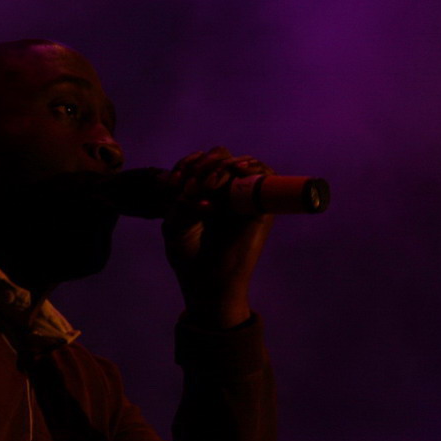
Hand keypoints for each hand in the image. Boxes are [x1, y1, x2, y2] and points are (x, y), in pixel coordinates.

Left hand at [162, 147, 275, 329]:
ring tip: (210, 184)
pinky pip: (265, 176)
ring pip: (241, 163)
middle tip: (194, 184)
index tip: (176, 183)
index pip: (199, 163)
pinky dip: (251, 168)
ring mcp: (244, 200)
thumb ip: (182, 200)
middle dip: (204, 163)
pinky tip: (235, 172)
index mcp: (202, 195)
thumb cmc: (189, 257)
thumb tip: (199, 183)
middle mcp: (225, 194)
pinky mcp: (261, 208)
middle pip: (220, 157)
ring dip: (223, 165)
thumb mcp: (175, 225)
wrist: (208, 284)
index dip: (188, 164)